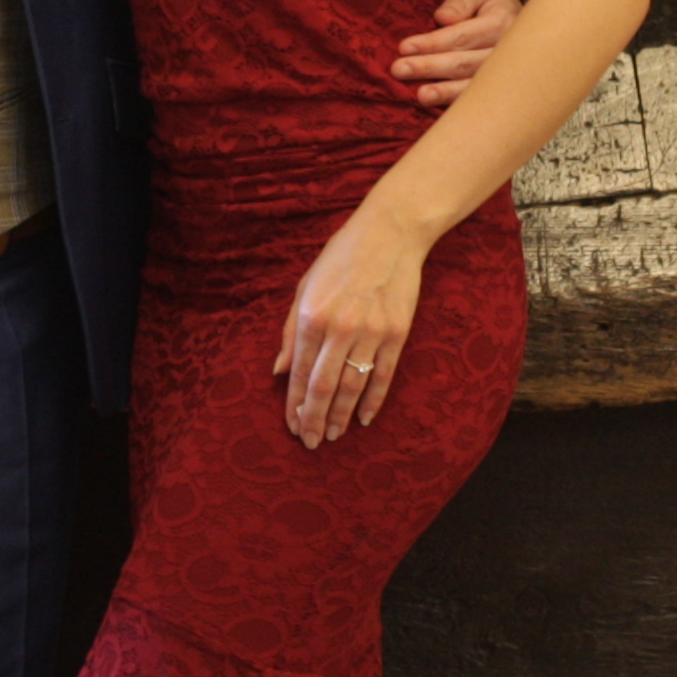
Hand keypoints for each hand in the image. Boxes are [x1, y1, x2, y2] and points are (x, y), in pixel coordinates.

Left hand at [275, 205, 428, 447]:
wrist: (391, 234)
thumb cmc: (341, 257)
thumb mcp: (305, 287)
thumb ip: (291, 331)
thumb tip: (280, 370)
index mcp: (312, 316)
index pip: (300, 372)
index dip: (295, 403)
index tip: (292, 425)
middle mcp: (340, 328)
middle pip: (324, 387)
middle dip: (315, 419)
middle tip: (310, 442)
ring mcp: (371, 333)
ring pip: (353, 386)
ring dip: (341, 416)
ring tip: (333, 436)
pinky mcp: (397, 334)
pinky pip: (383, 376)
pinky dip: (373, 400)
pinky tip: (364, 419)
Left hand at [391, 0, 524, 107]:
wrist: (523, 26)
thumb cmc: (490, 3)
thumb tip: (443, 18)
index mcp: (500, 22)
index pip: (461, 35)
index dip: (432, 43)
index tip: (404, 47)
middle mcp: (506, 52)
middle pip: (464, 62)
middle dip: (429, 67)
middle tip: (398, 70)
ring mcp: (505, 74)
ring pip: (472, 85)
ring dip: (445, 92)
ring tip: (420, 96)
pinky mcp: (500, 89)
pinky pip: (478, 99)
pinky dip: (457, 104)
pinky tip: (438, 110)